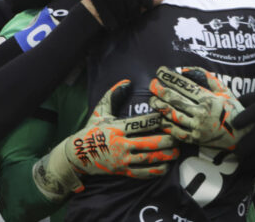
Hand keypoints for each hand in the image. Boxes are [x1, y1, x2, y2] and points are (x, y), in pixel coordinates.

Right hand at [33, 79, 178, 200]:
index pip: (139, 124)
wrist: (77, 155)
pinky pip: (142, 173)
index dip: (154, 121)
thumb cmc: (90, 131)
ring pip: (147, 159)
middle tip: (177, 136)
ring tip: (176, 152)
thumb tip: (127, 81)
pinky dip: (155, 171)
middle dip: (165, 141)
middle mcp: (120, 144)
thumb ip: (113, 95)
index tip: (166, 117)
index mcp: (116, 128)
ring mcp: (121, 159)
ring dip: (164, 156)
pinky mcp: (122, 171)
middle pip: (147, 143)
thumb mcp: (100, 111)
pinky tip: (165, 167)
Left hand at [148, 66, 247, 149]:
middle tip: (152, 84)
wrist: (242, 135)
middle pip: (175, 99)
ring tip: (152, 100)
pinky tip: (159, 117)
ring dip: (159, 106)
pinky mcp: (195, 140)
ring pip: (172, 115)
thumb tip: (186, 69)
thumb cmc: (232, 109)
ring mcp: (197, 127)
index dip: (170, 77)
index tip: (160, 71)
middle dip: (160, 90)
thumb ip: (206, 77)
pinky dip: (165, 124)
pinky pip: (176, 132)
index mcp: (208, 99)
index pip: (185, 85)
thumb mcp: (224, 90)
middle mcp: (202, 113)